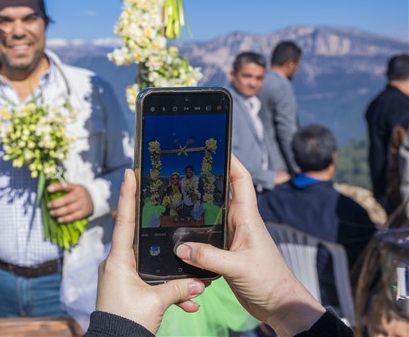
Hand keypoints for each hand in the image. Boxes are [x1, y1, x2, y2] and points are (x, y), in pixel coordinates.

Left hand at [47, 182, 93, 222]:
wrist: (94, 198)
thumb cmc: (79, 193)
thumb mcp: (74, 187)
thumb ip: (64, 188)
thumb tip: (49, 189)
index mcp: (76, 187)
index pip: (66, 186)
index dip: (57, 187)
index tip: (48, 189)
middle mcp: (79, 196)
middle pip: (66, 200)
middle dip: (55, 203)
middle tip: (48, 206)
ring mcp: (82, 204)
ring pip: (69, 209)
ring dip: (58, 212)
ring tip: (51, 213)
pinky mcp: (84, 213)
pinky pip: (73, 217)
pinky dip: (66, 219)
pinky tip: (59, 220)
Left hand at [95, 169, 204, 333]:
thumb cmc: (128, 321)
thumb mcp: (156, 302)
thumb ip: (178, 288)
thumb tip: (198, 282)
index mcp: (117, 260)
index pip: (124, 219)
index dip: (127, 195)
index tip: (129, 173)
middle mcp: (116, 264)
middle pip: (139, 239)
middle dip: (159, 233)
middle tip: (165, 206)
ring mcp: (120, 277)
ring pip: (150, 266)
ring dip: (170, 275)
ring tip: (192, 285)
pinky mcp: (126, 290)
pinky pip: (149, 284)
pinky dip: (167, 291)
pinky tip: (188, 303)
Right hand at [175, 156, 324, 336]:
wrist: (280, 306)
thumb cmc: (269, 281)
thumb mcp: (238, 267)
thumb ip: (210, 256)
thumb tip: (180, 247)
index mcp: (247, 217)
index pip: (240, 179)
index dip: (230, 159)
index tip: (213, 145)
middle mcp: (239, 223)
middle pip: (220, 193)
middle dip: (204, 178)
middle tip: (181, 167)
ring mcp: (232, 237)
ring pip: (210, 215)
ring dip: (195, 206)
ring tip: (173, 194)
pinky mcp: (225, 252)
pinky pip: (206, 235)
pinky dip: (193, 232)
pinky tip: (177, 233)